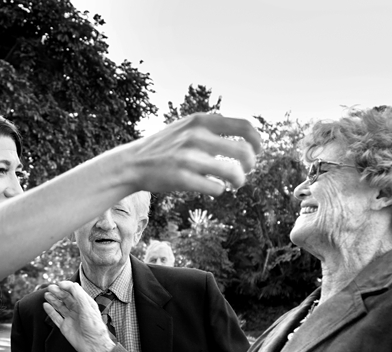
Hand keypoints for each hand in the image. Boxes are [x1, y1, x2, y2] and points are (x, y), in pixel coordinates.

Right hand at [43, 281, 114, 351]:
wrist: (92, 345)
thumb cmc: (94, 327)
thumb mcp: (88, 308)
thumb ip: (79, 295)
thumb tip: (71, 284)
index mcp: (85, 303)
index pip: (75, 291)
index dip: (67, 286)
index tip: (59, 284)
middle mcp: (78, 309)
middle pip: (66, 297)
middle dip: (58, 292)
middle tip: (50, 287)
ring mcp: (70, 318)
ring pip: (60, 306)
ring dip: (53, 299)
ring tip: (46, 294)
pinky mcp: (64, 327)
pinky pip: (55, 317)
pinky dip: (50, 311)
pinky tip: (45, 305)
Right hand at [116, 113, 261, 197]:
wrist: (132, 162)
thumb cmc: (164, 147)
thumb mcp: (186, 126)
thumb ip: (211, 127)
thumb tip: (245, 135)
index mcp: (201, 120)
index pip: (243, 126)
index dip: (257, 140)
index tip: (258, 151)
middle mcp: (196, 136)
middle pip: (244, 151)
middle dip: (251, 164)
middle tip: (247, 170)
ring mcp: (189, 157)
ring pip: (233, 172)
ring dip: (239, 181)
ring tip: (234, 184)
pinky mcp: (182, 178)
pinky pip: (217, 188)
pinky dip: (220, 190)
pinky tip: (213, 188)